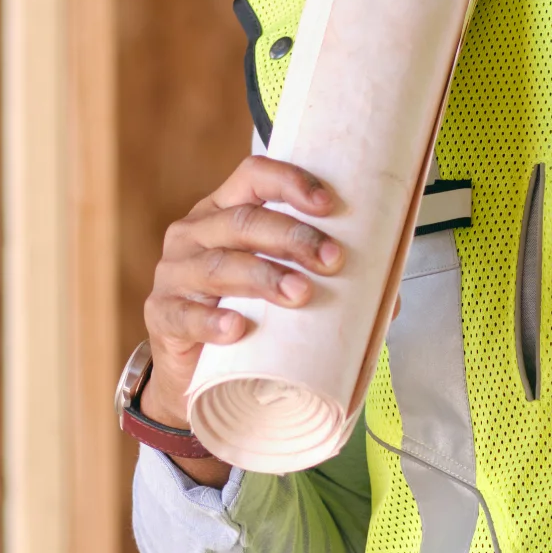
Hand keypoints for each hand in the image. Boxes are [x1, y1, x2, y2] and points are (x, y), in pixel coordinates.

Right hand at [141, 155, 347, 442]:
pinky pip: (184, 314)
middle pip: (242, 221)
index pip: (253, 177)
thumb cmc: (248, 319)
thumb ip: (329, 286)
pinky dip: (212, 321)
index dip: (290, 183)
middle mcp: (195, 234)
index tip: (329, 205)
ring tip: (299, 294)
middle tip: (333, 261)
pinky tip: (237, 328)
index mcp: (225, 211)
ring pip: (218, 264)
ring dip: (263, 276)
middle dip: (292, 237)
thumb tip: (390, 296)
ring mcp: (174, 274)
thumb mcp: (284, 293)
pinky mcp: (161, 316)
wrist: (196, 375)